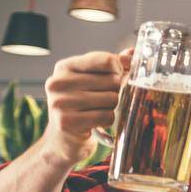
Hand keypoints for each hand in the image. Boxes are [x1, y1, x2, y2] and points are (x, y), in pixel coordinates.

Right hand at [42, 49, 130, 164]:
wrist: (64, 138)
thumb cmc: (83, 105)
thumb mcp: (93, 80)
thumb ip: (112, 65)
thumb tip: (132, 53)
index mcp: (64, 67)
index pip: (106, 60)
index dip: (121, 69)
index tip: (121, 76)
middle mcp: (58, 82)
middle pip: (112, 81)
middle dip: (116, 92)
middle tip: (104, 100)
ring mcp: (60, 102)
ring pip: (111, 99)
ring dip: (112, 107)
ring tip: (99, 110)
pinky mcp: (66, 122)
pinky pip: (106, 116)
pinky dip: (108, 120)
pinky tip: (97, 122)